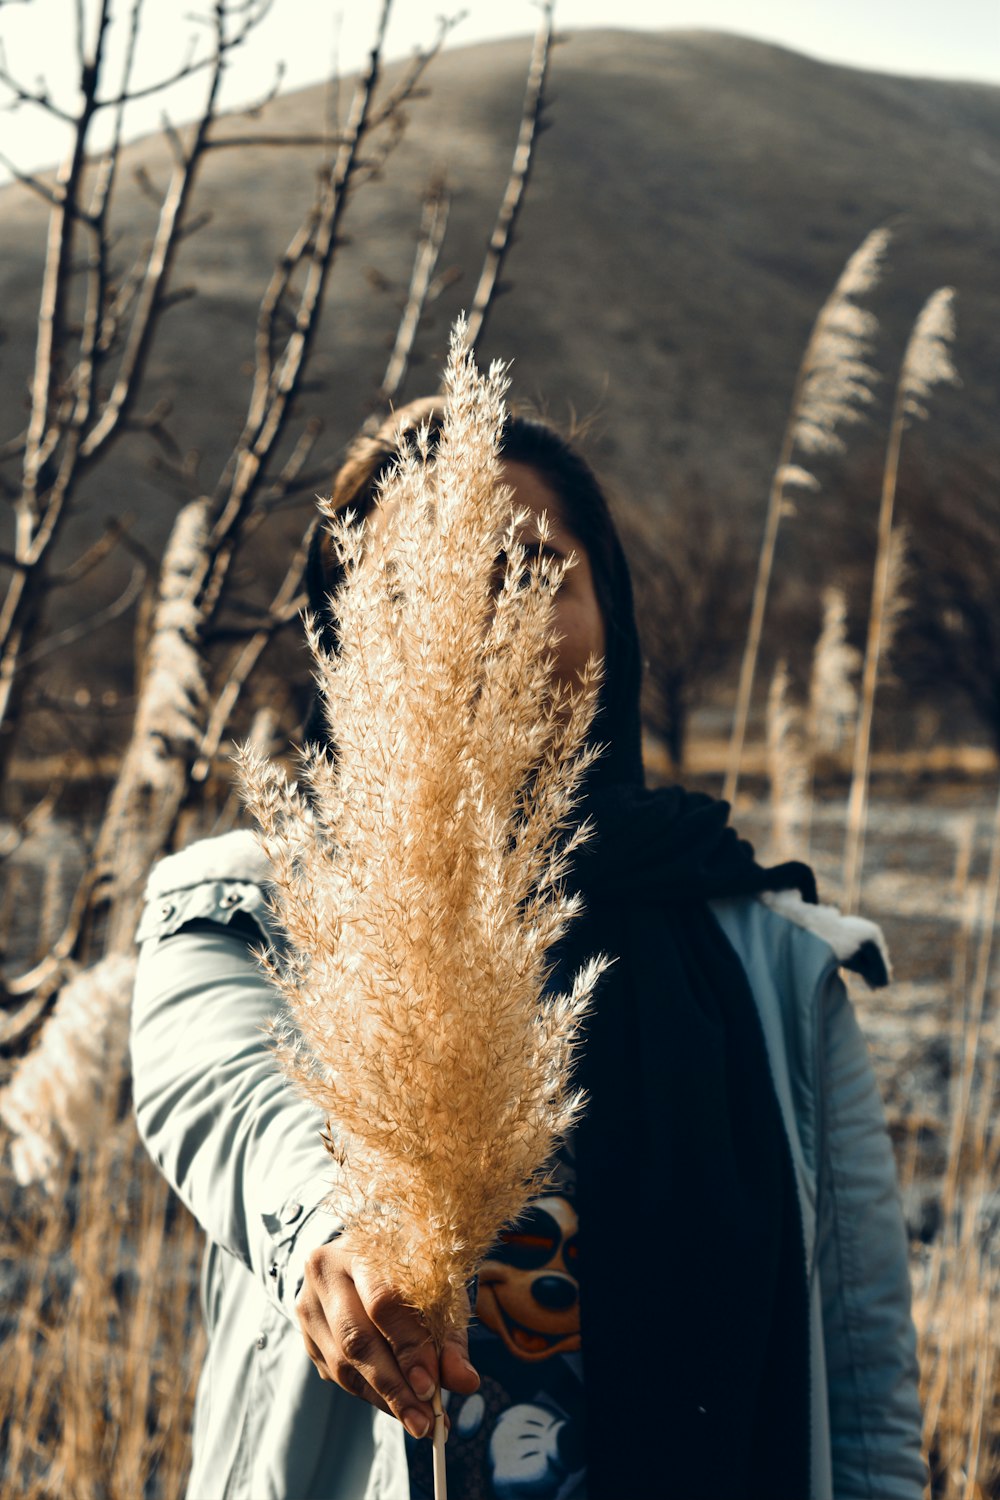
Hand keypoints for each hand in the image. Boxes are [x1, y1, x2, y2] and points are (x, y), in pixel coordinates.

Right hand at [296, 1239, 479, 1439]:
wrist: (363, 1256)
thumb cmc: (408, 1269)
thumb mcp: (438, 1287)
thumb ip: (451, 1335)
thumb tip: (465, 1382)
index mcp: (360, 1246)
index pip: (383, 1301)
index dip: (408, 1347)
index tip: (431, 1387)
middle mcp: (325, 1272)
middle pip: (356, 1338)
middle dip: (394, 1386)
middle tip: (425, 1422)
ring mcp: (308, 1305)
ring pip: (343, 1364)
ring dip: (384, 1400)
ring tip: (419, 1422)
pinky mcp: (306, 1335)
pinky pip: (338, 1376)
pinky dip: (371, 1396)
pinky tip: (398, 1406)